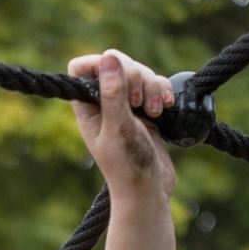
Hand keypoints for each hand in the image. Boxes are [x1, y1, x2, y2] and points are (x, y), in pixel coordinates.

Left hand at [68, 49, 176, 208]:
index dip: (98, 64)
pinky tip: (166, 107)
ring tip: (155, 112)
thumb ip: (113, 93)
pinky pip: (155, 85)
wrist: (149, 192)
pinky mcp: (147, 110)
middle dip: (135, 76)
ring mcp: (127, 106)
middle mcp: (104, 103)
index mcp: (87, 107)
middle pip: (117, 63)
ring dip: (152, 85)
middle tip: (138, 103)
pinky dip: (163, 90)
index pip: (81, 68)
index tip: (117, 77)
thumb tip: (108, 57)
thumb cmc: (128, 166)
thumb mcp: (118, 128)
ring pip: (139, 72)